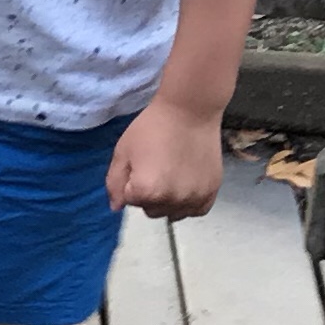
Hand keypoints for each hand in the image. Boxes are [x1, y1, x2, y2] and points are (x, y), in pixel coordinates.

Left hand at [106, 96, 223, 221]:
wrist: (190, 111)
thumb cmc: (152, 128)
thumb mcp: (123, 151)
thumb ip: (114, 182)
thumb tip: (116, 207)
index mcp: (146, 192)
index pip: (129, 201)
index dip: (131, 182)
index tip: (140, 164)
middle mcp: (171, 201)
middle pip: (151, 210)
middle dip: (149, 194)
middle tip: (156, 168)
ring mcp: (193, 199)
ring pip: (173, 213)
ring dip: (169, 201)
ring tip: (172, 176)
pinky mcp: (211, 193)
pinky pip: (195, 210)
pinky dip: (189, 202)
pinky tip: (187, 184)